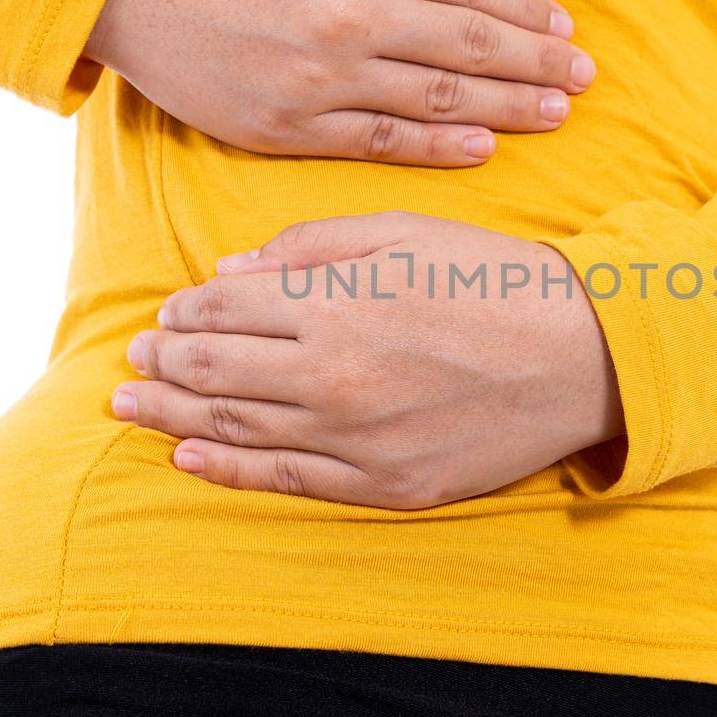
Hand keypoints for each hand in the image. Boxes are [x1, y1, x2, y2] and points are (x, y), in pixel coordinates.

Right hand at [85, 0, 594, 165]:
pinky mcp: (289, 128)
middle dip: (538, 65)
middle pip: (471, 50)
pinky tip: (484, 148)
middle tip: (584, 81)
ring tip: (555, 115)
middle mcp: (352, 20)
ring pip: (439, 100)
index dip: (526, 13)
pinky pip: (381, 142)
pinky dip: (439, 146)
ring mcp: (321, 81)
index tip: (564, 29)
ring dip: (507, 110)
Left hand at [110, 212, 622, 507]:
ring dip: (172, 416)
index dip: (184, 313)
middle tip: (133, 361)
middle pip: (215, 371)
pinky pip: (286, 479)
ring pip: (236, 428)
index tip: (166, 315)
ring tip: (132, 407)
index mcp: (334, 304)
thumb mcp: (405, 232)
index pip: (224, 310)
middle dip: (163, 364)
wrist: (584, 357)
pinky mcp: (384, 484)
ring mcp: (355, 437)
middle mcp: (330, 375)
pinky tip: (189, 457)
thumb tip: (229, 272)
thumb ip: (310, 249)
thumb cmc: (496, 281)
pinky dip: (227, 469)